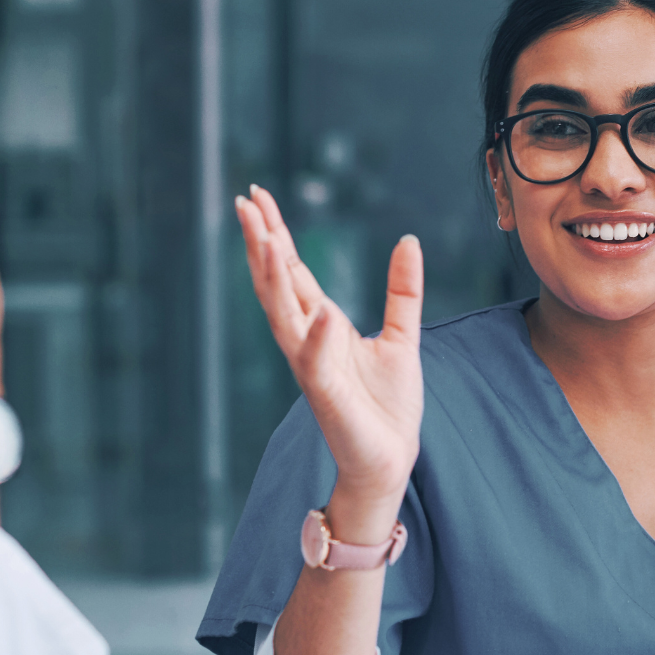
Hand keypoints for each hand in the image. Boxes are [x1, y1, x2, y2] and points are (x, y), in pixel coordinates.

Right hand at [236, 184, 421, 541]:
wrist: (391, 458)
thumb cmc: (388, 405)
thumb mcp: (402, 335)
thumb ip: (403, 290)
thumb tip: (409, 240)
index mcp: (322, 325)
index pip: (292, 270)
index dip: (275, 234)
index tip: (257, 196)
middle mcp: (308, 341)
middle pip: (276, 284)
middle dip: (260, 243)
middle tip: (245, 201)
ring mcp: (312, 367)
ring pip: (283, 316)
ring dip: (272, 278)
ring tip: (264, 237)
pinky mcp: (326, 395)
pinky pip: (316, 362)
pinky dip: (317, 338)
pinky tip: (321, 313)